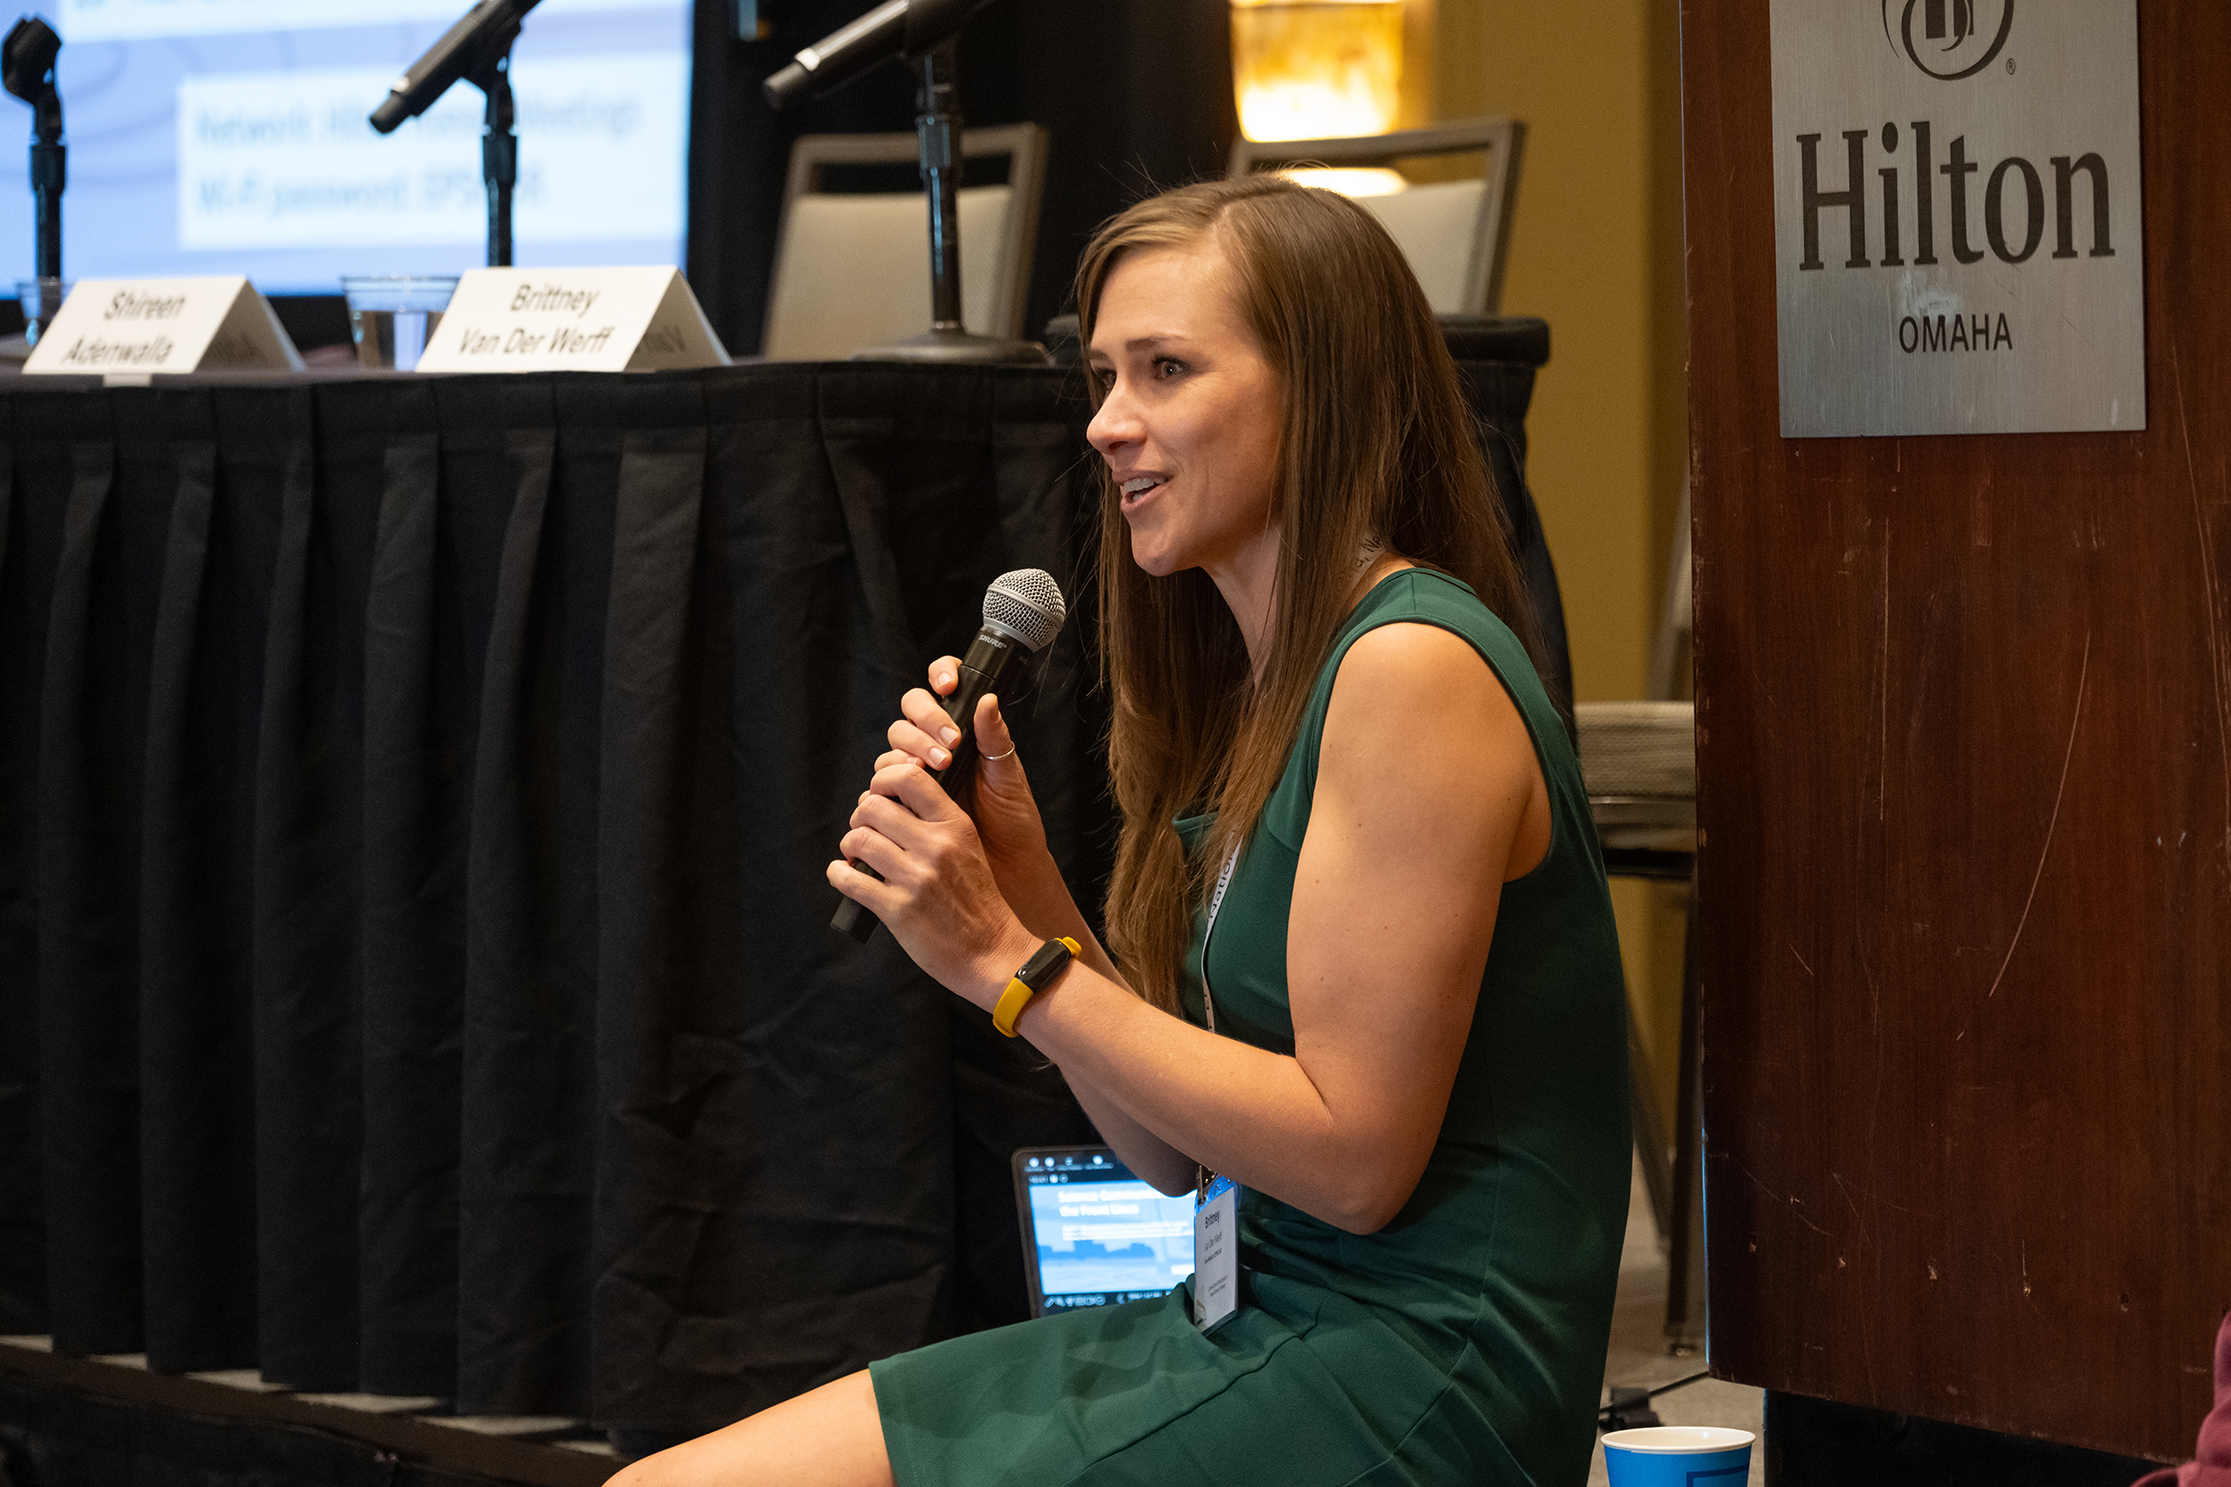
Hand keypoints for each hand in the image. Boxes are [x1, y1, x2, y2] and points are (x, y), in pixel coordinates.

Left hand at [828, 757, 1037, 1007]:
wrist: (991, 951)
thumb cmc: (976, 900)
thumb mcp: (967, 848)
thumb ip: (936, 823)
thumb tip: (888, 803)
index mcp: (955, 826)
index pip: (909, 777)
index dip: (882, 781)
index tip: (878, 795)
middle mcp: (936, 847)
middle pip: (874, 806)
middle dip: (860, 817)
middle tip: (864, 831)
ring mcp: (916, 878)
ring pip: (858, 838)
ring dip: (849, 844)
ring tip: (855, 855)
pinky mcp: (898, 909)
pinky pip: (848, 879)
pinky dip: (838, 874)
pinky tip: (844, 874)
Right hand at [880, 659, 1052, 904]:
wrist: (1003, 866)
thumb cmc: (1011, 820)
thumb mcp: (1008, 777)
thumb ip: (995, 739)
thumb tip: (987, 699)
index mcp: (961, 733)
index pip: (941, 687)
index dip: (939, 674)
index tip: (948, 686)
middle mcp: (933, 748)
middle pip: (908, 716)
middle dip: (923, 726)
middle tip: (948, 747)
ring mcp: (914, 777)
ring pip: (891, 750)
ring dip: (907, 755)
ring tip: (934, 771)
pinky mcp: (899, 805)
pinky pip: (879, 789)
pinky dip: (885, 789)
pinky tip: (904, 797)